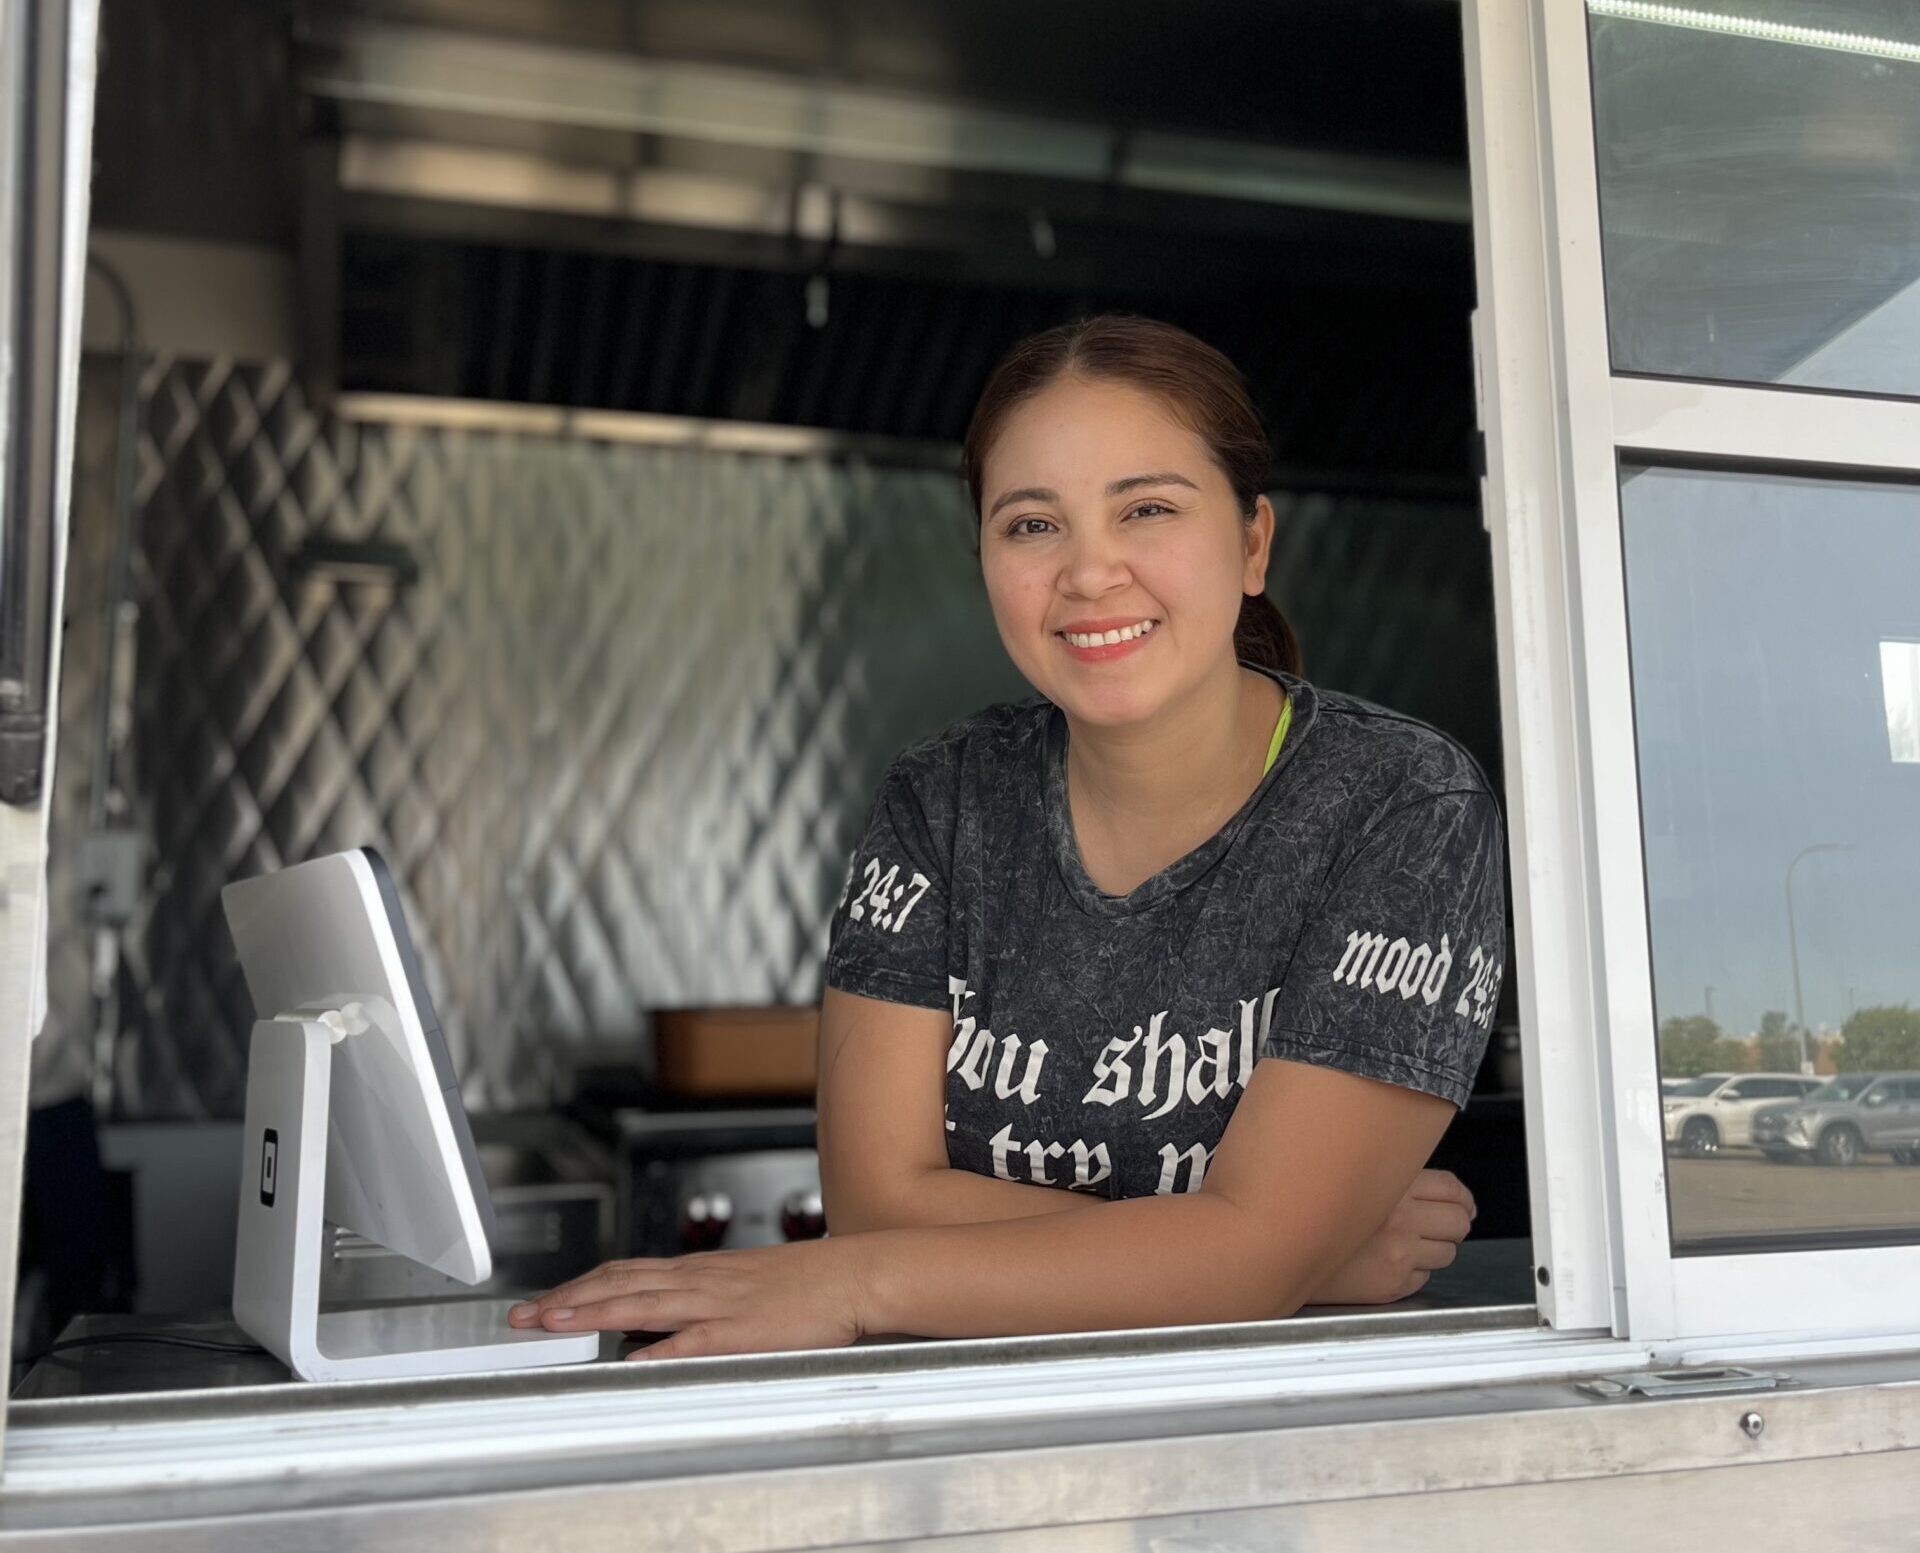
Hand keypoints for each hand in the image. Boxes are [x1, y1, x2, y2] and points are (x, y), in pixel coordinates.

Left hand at [507, 1237, 874, 1359]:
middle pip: (619, 1284)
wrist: (854, 1274)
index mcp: (700, 1271)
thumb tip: (665, 1317)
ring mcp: (719, 1303)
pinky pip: (693, 1340)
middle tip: (522, 1316)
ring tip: (554, 1324)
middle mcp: (700, 1280)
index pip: (623, 1273)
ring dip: (593, 1312)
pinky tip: (631, 1361)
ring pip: (643, 1303)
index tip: (542, 1301)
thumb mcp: (745, 1282)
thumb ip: (704, 1296)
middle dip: (566, 1300)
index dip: (578, 1287)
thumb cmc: (807, 1283)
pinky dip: (658, 1350)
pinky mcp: (743, 1329)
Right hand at [1301, 1169, 1475, 1306]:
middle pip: (1459, 1223)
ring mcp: (1398, 1256)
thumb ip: (1387, 1174)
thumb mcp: (1349, 1175)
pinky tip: (1392, 1261)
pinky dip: (1416, 1270)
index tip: (1462, 1203)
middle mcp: (1400, 1221)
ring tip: (1412, 1243)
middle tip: (1444, 1224)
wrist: (1278, 1249)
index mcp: (1391, 1186)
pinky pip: (1425, 1278)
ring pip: (1448, 1253)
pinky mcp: (1391, 1285)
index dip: (1463, 1198)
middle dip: (1455, 1223)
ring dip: (1436, 1247)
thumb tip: (1430, 1184)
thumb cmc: (1308, 1209)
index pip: (1452, 1190)